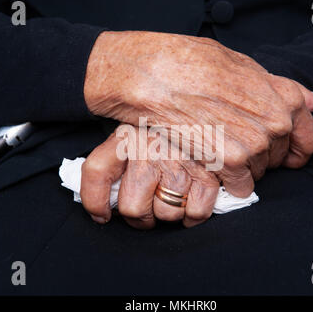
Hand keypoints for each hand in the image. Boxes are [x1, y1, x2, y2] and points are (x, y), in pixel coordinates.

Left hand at [80, 126, 219, 228]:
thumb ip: (117, 150)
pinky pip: (196, 213)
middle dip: (140, 216)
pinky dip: (194, 215)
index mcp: (127, 135)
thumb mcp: (136, 120)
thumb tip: (105, 196)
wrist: (216, 95)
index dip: (95, 201)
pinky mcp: (209, 173)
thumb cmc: (168, 116)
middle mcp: (150, 150)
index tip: (101, 214)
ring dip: (168, 213)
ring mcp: (180, 163)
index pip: (97, 172)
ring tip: (173, 198)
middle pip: (133, 208)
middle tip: (147, 208)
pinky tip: (192, 202)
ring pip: (166, 214)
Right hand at [84, 31, 312, 196]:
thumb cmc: (193, 65)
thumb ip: (279, 88)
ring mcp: (255, 145)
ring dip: (241, 168)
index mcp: (284, 97)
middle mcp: (275, 123)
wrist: (156, 77)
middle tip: (231, 142)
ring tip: (215, 148)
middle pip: (277, 158)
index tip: (284, 156)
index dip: (295, 149)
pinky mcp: (231, 164)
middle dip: (260, 155)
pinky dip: (227, 182)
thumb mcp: (242, 65)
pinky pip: (240, 187)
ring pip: (258, 173)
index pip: (307, 137)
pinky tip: (211, 164)